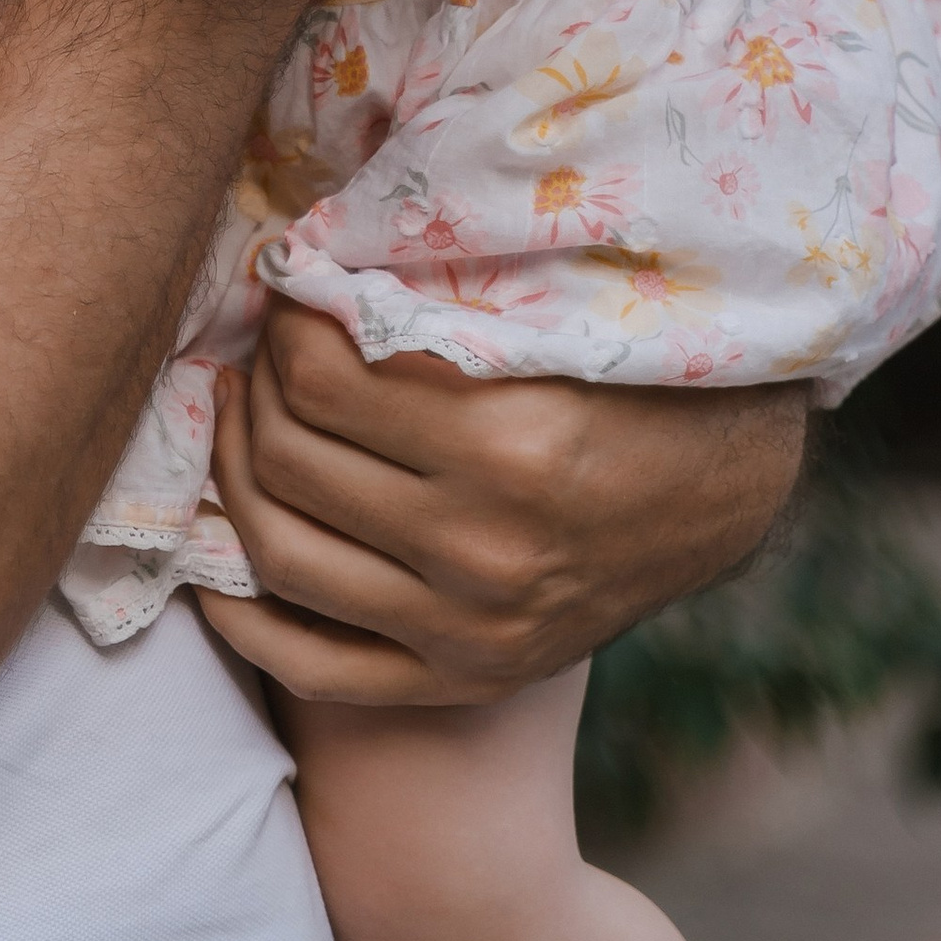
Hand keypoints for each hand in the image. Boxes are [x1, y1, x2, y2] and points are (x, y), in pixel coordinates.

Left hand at [200, 306, 805, 706]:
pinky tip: (215, 552)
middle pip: (292, 460)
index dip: (286, 318)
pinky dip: (241, 613)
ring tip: (243, 416)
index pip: (324, 377)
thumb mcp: (555, 321)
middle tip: (262, 344)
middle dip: (256, 383)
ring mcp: (470, 629)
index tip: (288, 284)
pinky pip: (314, 664)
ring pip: (281, 553)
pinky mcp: (462, 677)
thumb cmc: (633, 376)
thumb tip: (309, 263)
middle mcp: (484, 549)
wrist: (725, 494)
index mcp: (511, 446)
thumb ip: (437, 301)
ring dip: (236, 471)